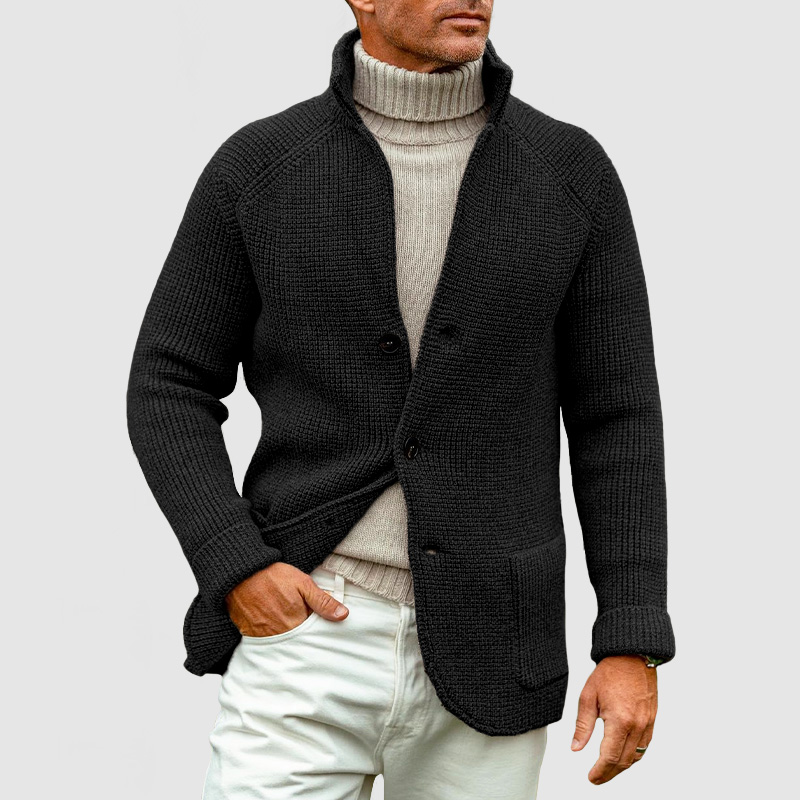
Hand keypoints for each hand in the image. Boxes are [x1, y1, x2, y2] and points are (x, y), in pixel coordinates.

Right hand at [224, 562, 348, 636]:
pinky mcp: (250, 634)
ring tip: (287, 622)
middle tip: (303, 623)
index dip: (318, 630)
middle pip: (298, 642)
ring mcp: (264, 636)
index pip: (313, 635)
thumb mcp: (303, 583)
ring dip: (288, 636)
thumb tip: (343, 615)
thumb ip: (323, 601)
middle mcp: (280, 634)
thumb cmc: (272, 575)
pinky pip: (266, 642)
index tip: (319, 625)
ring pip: (283, 643)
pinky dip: (272, 636)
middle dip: (304, 635)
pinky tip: (274, 625)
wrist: (240, 574)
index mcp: (296, 622)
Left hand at [571, 655, 657, 784]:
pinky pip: (644, 746)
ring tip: (607, 770)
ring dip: (622, 767)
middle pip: (624, 761)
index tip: (591, 777)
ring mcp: (647, 724)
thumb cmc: (610, 672)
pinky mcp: (652, 720)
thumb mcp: (588, 697)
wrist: (632, 656)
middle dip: (609, 774)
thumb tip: (576, 747)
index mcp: (620, 720)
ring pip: (636, 757)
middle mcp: (637, 726)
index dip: (599, 772)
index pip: (609, 757)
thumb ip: (582, 726)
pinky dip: (634, 756)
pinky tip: (624, 756)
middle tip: (597, 778)